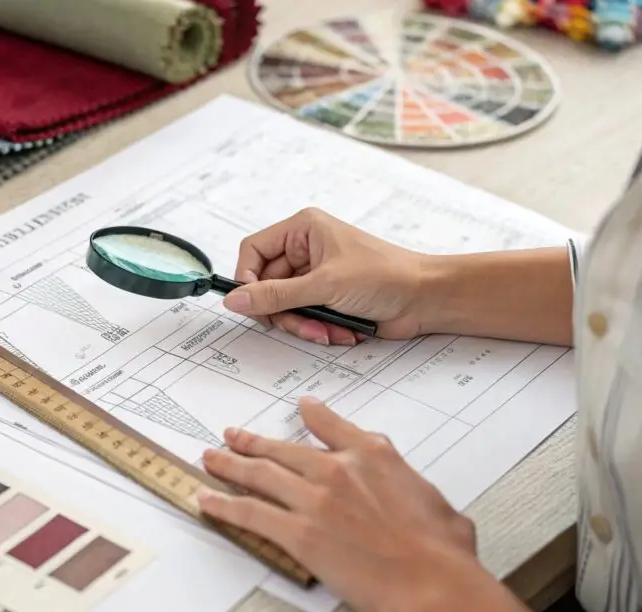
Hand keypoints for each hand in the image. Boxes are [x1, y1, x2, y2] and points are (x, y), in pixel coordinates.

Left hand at [197, 398, 532, 611]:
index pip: (331, 425)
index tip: (301, 407)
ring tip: (211, 459)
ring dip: (228, 465)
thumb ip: (409, 485)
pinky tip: (207, 500)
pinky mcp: (297, 533)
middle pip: (282, 450)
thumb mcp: (434, 500)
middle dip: (252, 442)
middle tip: (233, 436)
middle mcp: (337, 469)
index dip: (311, 414)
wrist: (434, 585)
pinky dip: (222, 505)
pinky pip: (248, 513)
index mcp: (373, 456)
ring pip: (258, 475)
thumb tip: (412, 494)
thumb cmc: (444, 553)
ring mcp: (314, 500)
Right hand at [224, 208, 431, 344]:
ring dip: (302, 325)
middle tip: (301, 323)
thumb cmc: (385, 276)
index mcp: (302, 230)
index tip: (251, 304)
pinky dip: (317, 329)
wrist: (425, 299)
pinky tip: (340, 331)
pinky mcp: (325, 298)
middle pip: (266, 286)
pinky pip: (302, 318)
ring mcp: (315, 276)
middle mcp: (305, 250)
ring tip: (327, 330)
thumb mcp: (324, 285)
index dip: (247, 279)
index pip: (253, 251)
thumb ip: (275, 295)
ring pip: (283, 307)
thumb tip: (235, 300)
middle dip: (284, 311)